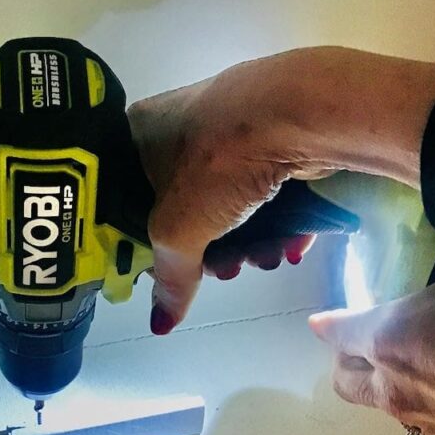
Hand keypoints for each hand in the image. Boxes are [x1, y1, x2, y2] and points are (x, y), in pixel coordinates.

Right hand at [128, 48, 434, 334]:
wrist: (301, 110)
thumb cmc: (218, 161)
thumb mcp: (179, 229)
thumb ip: (170, 279)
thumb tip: (161, 324)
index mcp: (139, 135)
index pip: (132, 200)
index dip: (152, 242)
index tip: (173, 270)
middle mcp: (180, 124)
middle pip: (187, 206)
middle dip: (211, 248)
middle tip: (227, 270)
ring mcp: (230, 124)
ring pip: (230, 199)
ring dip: (248, 241)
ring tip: (264, 260)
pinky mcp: (274, 131)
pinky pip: (267, 185)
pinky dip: (277, 220)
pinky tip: (289, 245)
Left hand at [310, 268, 434, 434]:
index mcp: (387, 339)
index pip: (339, 331)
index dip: (332, 324)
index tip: (324, 322)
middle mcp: (391, 385)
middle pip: (344, 380)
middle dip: (348, 362)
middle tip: (366, 348)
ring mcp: (419, 423)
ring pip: (382, 405)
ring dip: (388, 387)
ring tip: (419, 371)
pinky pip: (426, 428)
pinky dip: (432, 411)